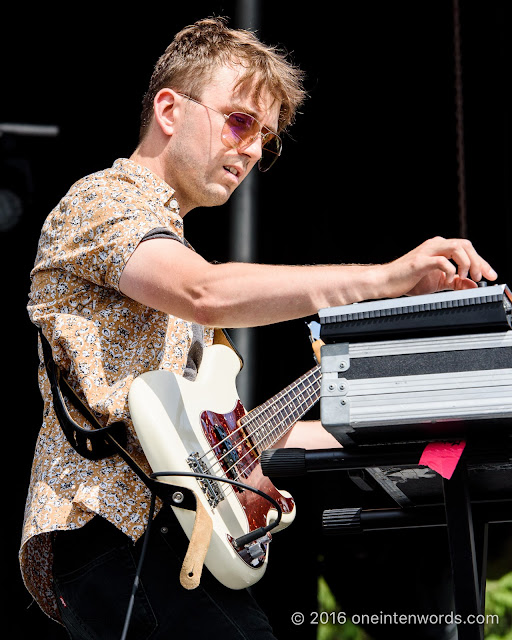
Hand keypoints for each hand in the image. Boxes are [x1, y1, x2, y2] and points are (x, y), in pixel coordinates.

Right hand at [382, 236, 497, 297]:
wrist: (385, 282)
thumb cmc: (406, 280)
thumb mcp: (437, 283)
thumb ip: (455, 282)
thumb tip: (472, 286)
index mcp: (439, 248)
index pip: (467, 249)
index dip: (481, 262)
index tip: (490, 275)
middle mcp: (434, 245)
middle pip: (465, 245)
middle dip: (478, 261)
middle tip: (481, 277)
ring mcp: (427, 251)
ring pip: (457, 248)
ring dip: (466, 263)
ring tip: (465, 277)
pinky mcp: (420, 261)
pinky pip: (442, 261)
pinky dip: (450, 271)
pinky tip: (447, 281)